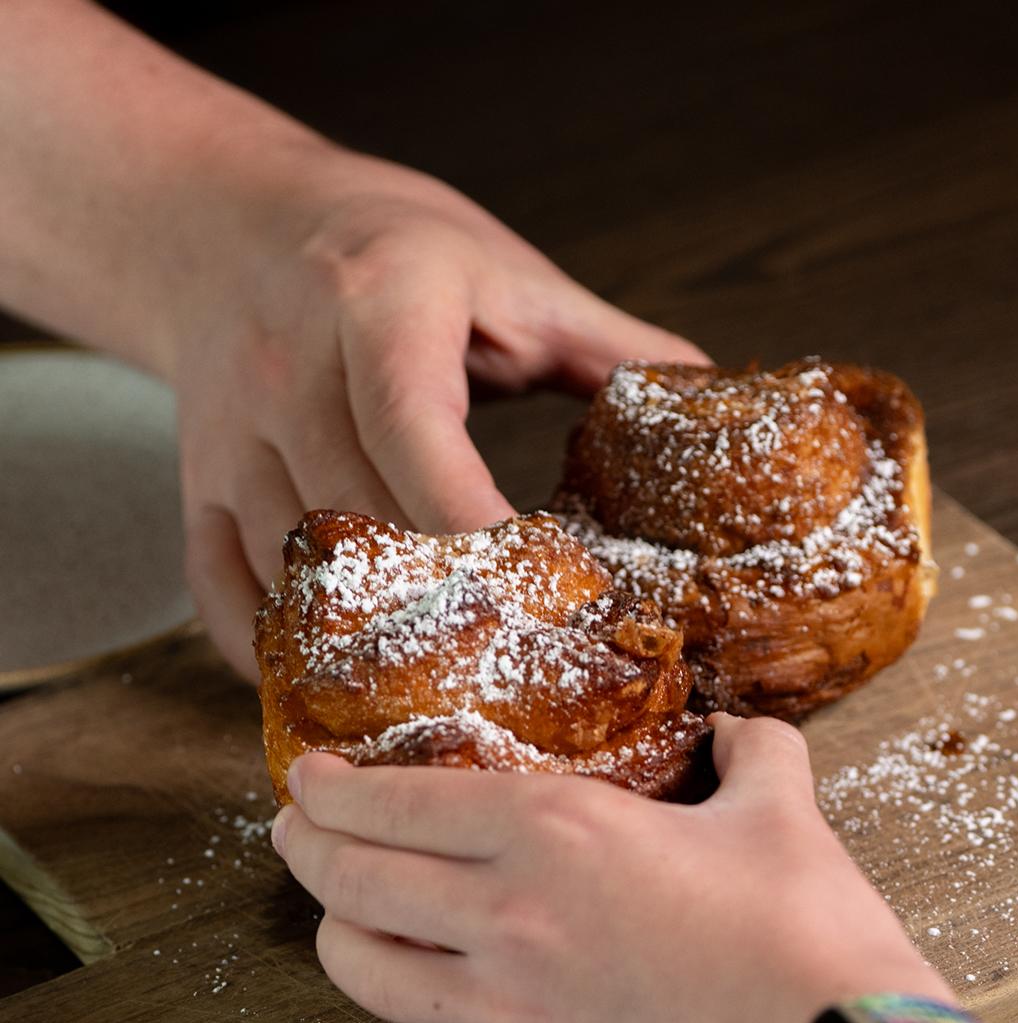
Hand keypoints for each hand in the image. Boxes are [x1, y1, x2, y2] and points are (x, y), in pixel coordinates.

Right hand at [162, 142, 705, 679]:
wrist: (230, 221)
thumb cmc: (385, 248)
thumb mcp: (503, 271)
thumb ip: (605, 343)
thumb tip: (710, 400)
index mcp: (377, 306)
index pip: (411, 426)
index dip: (465, 515)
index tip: (531, 585)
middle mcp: (286, 369)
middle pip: (352, 510)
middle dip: (430, 593)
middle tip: (510, 663)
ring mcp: (228, 433)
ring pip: (287, 561)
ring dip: (358, 634)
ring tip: (435, 693)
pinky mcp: (194, 482)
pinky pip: (221, 588)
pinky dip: (272, 646)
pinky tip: (338, 679)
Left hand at [271, 716, 950, 1022]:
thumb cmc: (811, 939)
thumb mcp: (783, 814)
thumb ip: (752, 755)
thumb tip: (740, 735)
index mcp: (554, 833)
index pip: (391, 806)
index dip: (328, 791)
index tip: (307, 780)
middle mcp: (506, 920)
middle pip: (349, 883)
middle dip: (306, 850)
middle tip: (296, 833)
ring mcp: (508, 1015)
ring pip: (365, 972)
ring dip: (338, 934)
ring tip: (342, 916)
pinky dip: (422, 1003)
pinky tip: (440, 988)